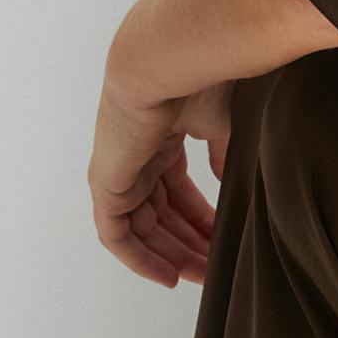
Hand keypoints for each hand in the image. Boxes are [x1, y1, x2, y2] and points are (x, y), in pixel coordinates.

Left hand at [89, 69, 229, 287]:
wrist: (167, 61)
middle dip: (189, 242)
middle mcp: (137, 157)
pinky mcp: (107, 184)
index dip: (200, 219)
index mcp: (161, 139)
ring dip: (172, 254)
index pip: (177, 190)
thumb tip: (229, 183)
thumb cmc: (198, 79)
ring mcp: (120, 171)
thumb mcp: (221, 123)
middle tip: (216, 268)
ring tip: (202, 276)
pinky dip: (139, 259)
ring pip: (142, 229)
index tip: (223, 240)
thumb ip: (222, 156)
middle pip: (161, 214)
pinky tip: (168, 275)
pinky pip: (116, 235)